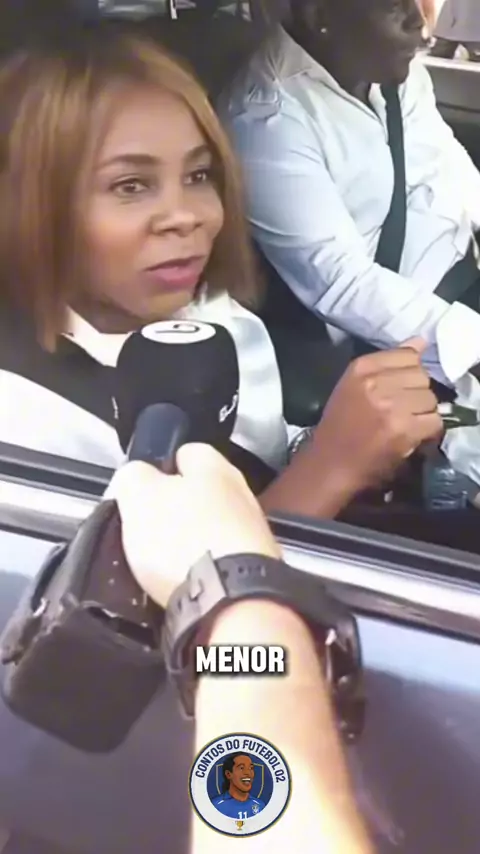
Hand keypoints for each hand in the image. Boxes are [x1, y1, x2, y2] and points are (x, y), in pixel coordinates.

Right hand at [104, 444, 280, 608]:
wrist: (232, 601)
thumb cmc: (186, 542)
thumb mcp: (139, 496)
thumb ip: (132, 477)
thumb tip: (131, 478)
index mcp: (214, 467)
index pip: (186, 453)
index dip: (160, 469)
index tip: (143, 489)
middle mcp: (242, 495)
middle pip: (202, 494)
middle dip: (178, 510)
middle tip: (150, 531)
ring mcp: (255, 534)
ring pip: (215, 529)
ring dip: (195, 543)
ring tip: (166, 566)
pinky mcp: (258, 570)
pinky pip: (225, 562)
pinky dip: (208, 571)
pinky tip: (190, 585)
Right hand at [312, 338, 442, 493]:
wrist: (330, 464)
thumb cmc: (340, 425)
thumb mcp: (355, 386)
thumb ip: (388, 363)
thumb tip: (421, 341)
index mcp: (360, 368)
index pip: (408, 355)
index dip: (409, 374)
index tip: (400, 389)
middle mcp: (374, 383)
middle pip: (422, 376)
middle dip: (417, 393)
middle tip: (402, 410)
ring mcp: (390, 406)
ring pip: (430, 399)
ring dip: (423, 413)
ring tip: (406, 423)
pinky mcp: (402, 429)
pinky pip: (434, 421)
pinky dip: (428, 431)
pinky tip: (412, 435)